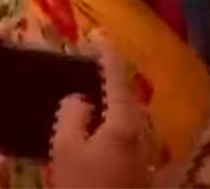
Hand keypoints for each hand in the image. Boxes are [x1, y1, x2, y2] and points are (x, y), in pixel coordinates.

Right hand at [51, 38, 150, 188]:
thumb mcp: (65, 150)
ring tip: (90, 96)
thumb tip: (80, 98)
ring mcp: (144, 156)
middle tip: (92, 65)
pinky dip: (113, 127)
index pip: (116, 76)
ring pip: (128, 119)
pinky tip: (97, 133)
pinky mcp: (140, 175)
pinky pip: (127, 138)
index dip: (107, 54)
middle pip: (127, 97)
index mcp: (124, 121)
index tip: (99, 35)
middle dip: (111, 79)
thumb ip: (72, 115)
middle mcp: (141, 133)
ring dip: (112, 105)